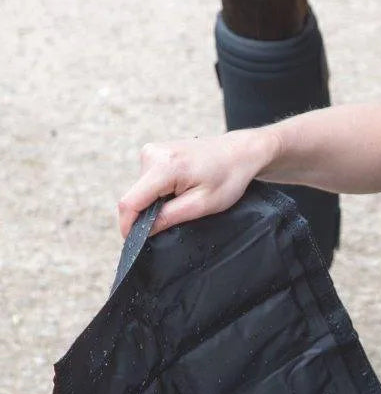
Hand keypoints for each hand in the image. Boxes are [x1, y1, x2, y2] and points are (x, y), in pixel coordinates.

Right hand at [117, 128, 273, 237]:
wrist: (238, 153)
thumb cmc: (227, 178)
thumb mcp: (201, 204)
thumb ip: (170, 217)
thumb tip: (144, 230)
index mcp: (163, 167)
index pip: (130, 202)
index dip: (128, 226)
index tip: (134, 242)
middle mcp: (151, 154)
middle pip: (135, 197)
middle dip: (148, 214)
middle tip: (176, 218)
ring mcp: (152, 151)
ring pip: (141, 190)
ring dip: (156, 203)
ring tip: (184, 199)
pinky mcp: (154, 152)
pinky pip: (148, 181)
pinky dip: (160, 192)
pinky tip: (181, 190)